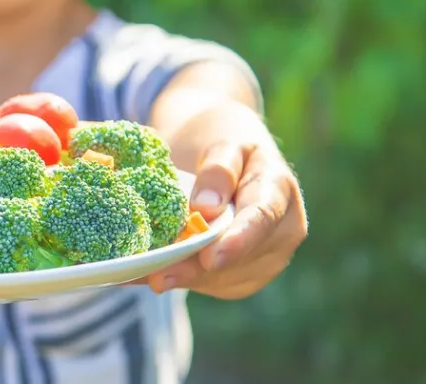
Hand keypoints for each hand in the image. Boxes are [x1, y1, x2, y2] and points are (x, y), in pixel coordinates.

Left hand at [147, 140, 307, 298]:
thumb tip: (206, 208)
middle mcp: (281, 232)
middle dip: (197, 268)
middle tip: (158, 274)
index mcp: (279, 190)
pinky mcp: (239, 277)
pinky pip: (207, 284)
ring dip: (182, 277)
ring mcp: (264, 260)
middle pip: (239, 258)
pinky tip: (147, 275)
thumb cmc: (225, 141)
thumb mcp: (223, 142)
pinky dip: (176, 278)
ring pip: (221, 278)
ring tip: (145, 274)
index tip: (211, 257)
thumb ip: (218, 171)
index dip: (238, 240)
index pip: (261, 218)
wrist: (225, 158)